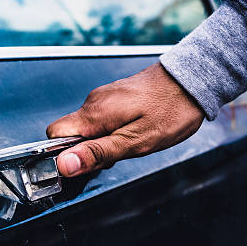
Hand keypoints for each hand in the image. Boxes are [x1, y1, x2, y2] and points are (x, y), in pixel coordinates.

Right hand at [46, 62, 204, 176]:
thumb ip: (98, 153)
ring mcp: (103, 98)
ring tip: (131, 142)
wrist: (192, 80)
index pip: (54, 135)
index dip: (62, 153)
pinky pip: (100, 120)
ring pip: (86, 129)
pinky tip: (133, 131)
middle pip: (70, 134)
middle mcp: (93, 102)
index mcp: (94, 114)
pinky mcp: (113, 97)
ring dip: (101, 142)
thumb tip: (64, 164)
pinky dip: (110, 131)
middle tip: (117, 154)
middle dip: (87, 151)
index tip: (85, 163)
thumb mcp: (136, 141)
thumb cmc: (170, 111)